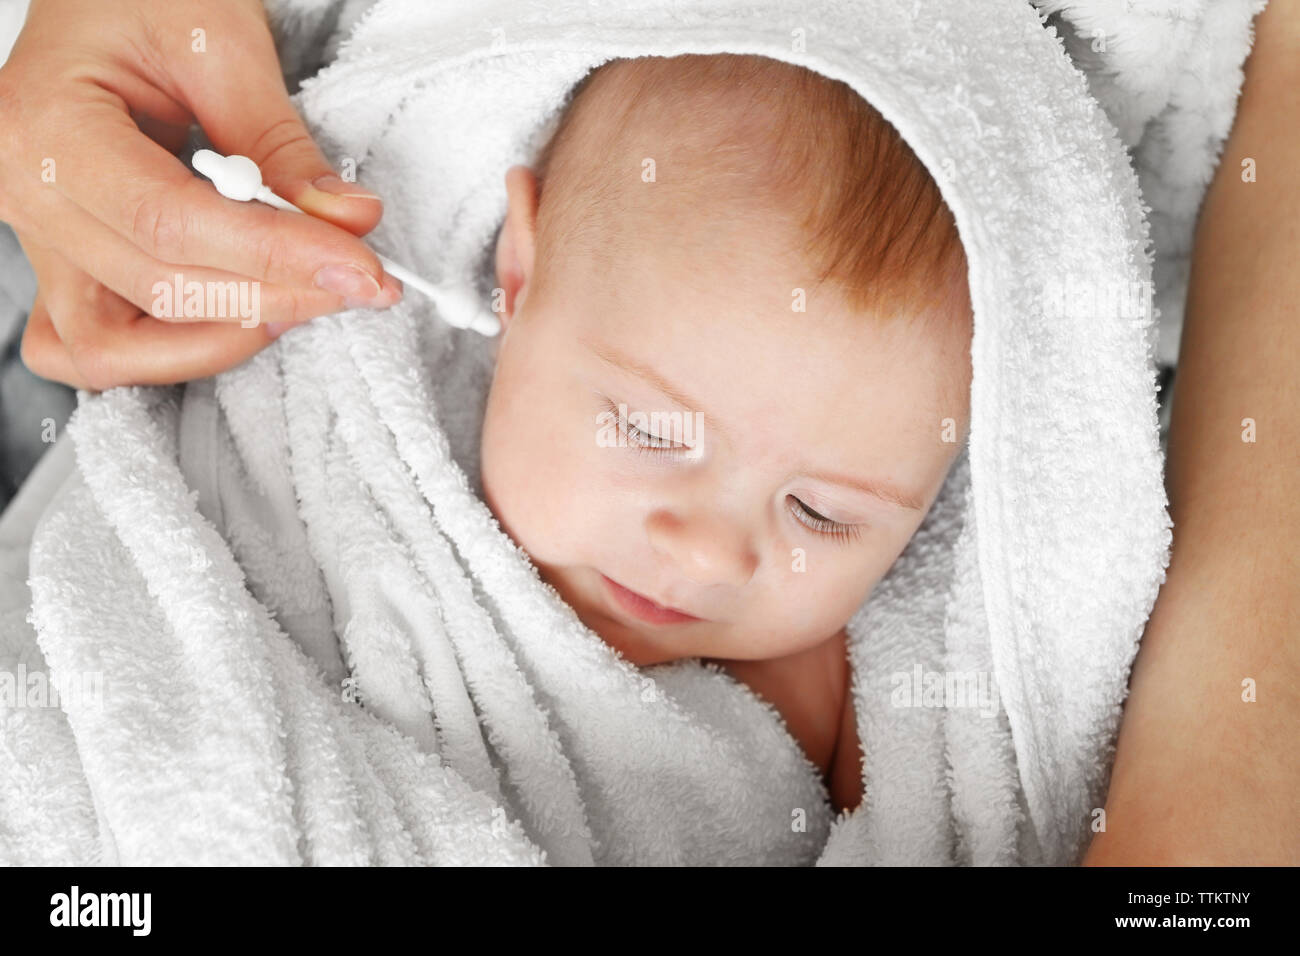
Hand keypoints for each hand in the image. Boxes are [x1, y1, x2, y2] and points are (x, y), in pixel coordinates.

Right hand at [0, 0, 402, 389]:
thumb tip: (348, 221)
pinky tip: (237, 317)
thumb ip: (282, 143)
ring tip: (301, 298)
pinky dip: (168, 351)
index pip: (172, 223)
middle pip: (157, 288)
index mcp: (46, 124)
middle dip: (275, 296)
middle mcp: (24, 191)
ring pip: (114, 345)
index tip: (359, 269)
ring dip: (221, 339)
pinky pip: (96, 346)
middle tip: (356, 280)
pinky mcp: (63, 260)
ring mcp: (35, 235)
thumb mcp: (221, 43)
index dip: (277, 257)